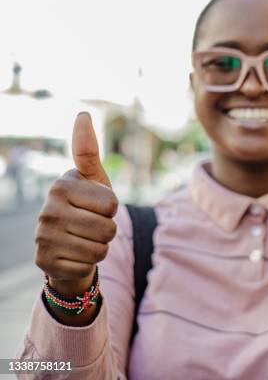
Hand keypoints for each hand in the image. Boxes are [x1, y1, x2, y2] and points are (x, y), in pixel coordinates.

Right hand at [35, 113, 116, 314]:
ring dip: (100, 247)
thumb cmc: (86, 206)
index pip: (112, 203)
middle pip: (108, 228)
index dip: (112, 208)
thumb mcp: (92, 179)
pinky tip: (74, 255)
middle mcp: (47, 210)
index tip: (97, 206)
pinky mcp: (45, 262)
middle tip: (93, 226)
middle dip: (109, 230)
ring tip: (85, 239)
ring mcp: (43, 237)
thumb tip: (82, 113)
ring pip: (100, 249)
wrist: (67, 244)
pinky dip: (88, 263)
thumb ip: (88, 150)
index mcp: (61, 186)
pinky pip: (87, 266)